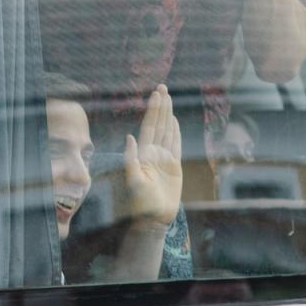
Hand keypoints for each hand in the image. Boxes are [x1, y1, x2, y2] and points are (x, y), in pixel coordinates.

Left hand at [123, 85, 181, 227]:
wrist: (154, 218)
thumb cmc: (141, 203)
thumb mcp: (133, 181)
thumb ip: (130, 159)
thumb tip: (129, 137)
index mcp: (143, 154)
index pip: (149, 127)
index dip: (153, 110)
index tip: (156, 94)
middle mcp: (153, 153)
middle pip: (158, 124)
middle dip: (160, 106)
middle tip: (163, 87)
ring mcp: (164, 158)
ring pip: (167, 131)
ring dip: (168, 114)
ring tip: (169, 99)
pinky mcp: (174, 166)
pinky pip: (176, 144)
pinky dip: (176, 131)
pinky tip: (174, 121)